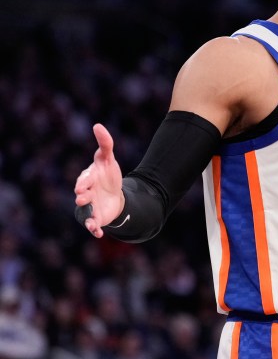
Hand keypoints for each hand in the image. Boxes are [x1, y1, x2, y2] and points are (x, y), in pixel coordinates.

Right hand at [74, 123, 124, 237]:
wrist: (115, 194)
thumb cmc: (108, 175)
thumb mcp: (108, 159)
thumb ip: (105, 143)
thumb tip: (97, 125)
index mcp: (87, 179)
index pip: (83, 180)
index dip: (83, 182)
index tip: (83, 185)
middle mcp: (85, 194)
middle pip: (82, 196)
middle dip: (82, 197)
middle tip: (83, 197)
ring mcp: (90, 207)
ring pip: (84, 213)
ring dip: (86, 217)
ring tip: (90, 222)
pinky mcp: (96, 218)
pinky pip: (92, 225)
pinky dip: (93, 229)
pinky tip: (97, 233)